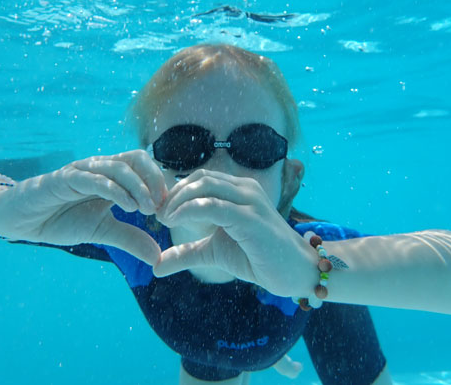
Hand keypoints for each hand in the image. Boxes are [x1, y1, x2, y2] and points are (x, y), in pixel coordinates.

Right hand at [0, 150, 166, 264]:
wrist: (23, 221)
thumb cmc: (62, 220)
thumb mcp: (103, 232)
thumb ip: (130, 239)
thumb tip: (158, 258)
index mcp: (113, 177)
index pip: (145, 168)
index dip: (161, 185)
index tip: (170, 210)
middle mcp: (100, 168)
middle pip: (137, 159)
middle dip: (154, 179)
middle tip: (162, 206)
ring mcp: (83, 170)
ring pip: (118, 167)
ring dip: (137, 186)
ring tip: (147, 209)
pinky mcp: (64, 178)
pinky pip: (93, 178)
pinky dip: (114, 189)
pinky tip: (127, 205)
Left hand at [153, 169, 318, 296]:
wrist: (294, 273)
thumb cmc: (258, 258)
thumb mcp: (214, 252)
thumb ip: (187, 253)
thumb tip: (156, 265)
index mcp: (238, 190)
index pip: (201, 178)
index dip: (176, 191)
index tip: (159, 211)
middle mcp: (245, 189)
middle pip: (199, 178)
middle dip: (173, 194)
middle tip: (158, 215)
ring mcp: (250, 201)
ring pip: (204, 186)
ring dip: (178, 201)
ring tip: (164, 219)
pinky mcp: (251, 219)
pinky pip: (212, 206)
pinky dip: (188, 210)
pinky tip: (174, 222)